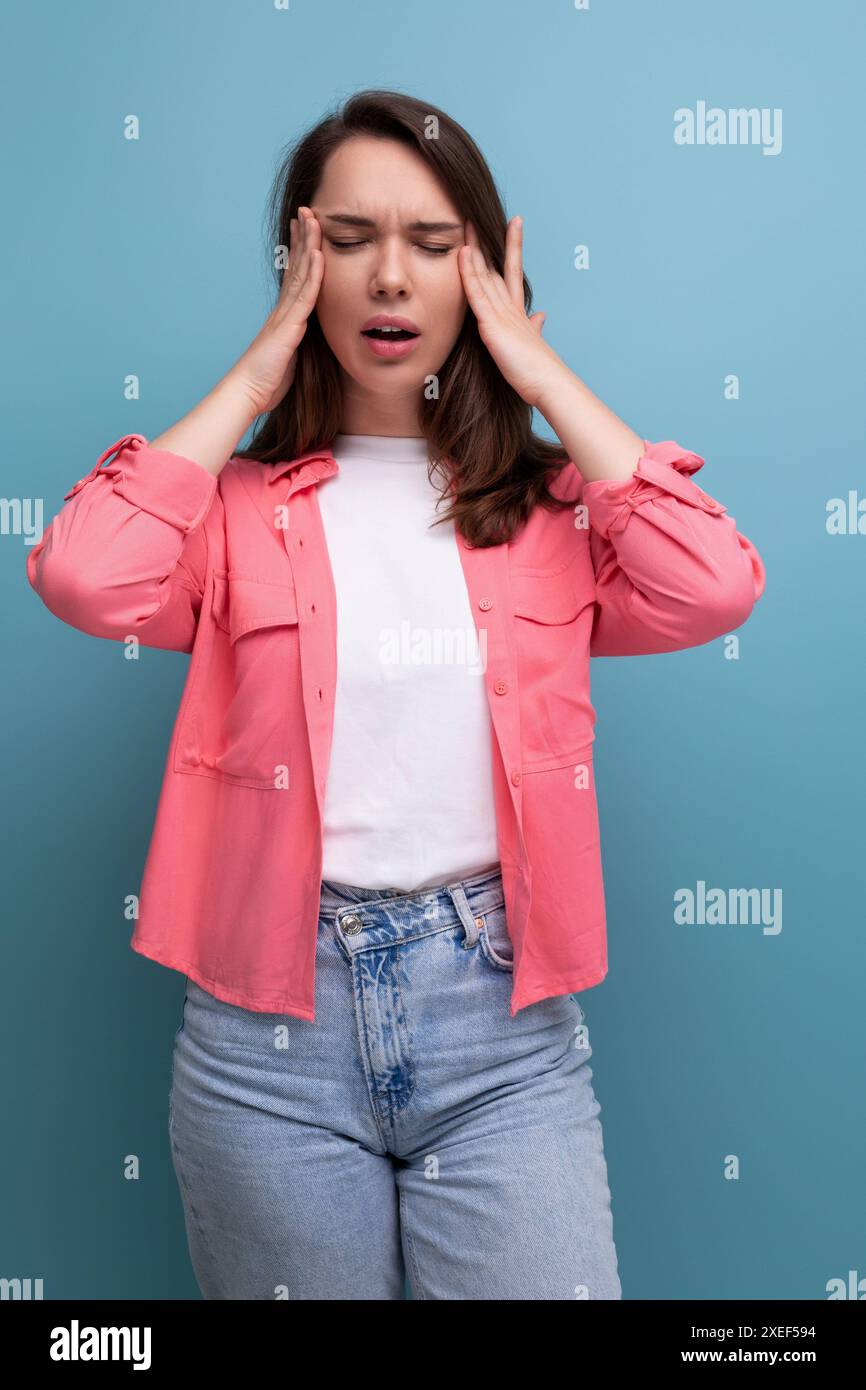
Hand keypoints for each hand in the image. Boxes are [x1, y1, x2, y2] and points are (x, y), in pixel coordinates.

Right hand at [229, 206, 324, 416]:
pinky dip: (313, 274)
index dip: (300, 251)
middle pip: (296, 266)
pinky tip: (319, 253)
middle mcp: (283, 310)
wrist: (247, 393)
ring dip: (309, 245)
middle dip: (303, 237)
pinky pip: (304, 296)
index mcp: (283, 316)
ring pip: (301, 274)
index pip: (294, 276)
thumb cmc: (266, 381)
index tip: (303, 229)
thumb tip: (306, 338)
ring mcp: (285, 316)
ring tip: (314, 218)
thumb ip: (297, 342)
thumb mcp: (287, 357)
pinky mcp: (289, 328)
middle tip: (307, 210)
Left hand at [457, 216, 564, 407]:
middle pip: (495, 267)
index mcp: (518, 312)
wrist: (548, 383)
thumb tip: (541, 316)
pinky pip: (476, 293)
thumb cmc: (539, 371)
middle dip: (486, 242)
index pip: (513, 273)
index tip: (514, 224)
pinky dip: (468, 273)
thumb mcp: (534, 342)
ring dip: (475, 248)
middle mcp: (510, 307)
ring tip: (466, 223)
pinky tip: (464, 254)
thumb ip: (535, 327)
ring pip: (485, 274)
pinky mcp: (493, 325)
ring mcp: (501, 314)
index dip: (512, 248)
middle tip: (475, 218)